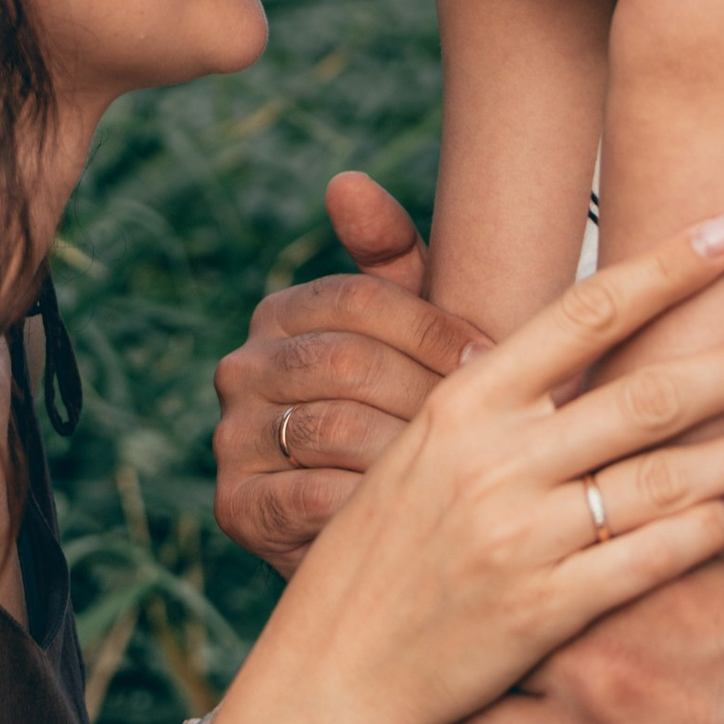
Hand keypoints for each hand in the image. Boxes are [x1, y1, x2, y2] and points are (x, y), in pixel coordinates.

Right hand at [214, 173, 485, 574]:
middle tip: (492, 423)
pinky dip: (374, 506)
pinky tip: (423, 516)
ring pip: (331, 427)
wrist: (385, 542)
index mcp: (280, 313)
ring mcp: (229, 438)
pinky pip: (311, 496)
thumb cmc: (411, 415)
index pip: (356, 299)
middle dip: (426, 392)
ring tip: (469, 469)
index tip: (494, 359)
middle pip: (344, 361)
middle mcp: (240, 368)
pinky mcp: (234, 506)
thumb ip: (395, 259)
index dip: (432, 328)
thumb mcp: (413, 336)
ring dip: (408, 450)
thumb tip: (345, 181)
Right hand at [265, 221, 723, 723]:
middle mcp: (496, 459)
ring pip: (662, 478)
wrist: (336, 668)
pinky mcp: (546, 610)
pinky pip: (647, 560)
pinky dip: (705, 530)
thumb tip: (570, 333)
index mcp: (463, 402)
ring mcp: (522, 536)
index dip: (668, 267)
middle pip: (647, 393)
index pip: (585, 313)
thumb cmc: (379, 549)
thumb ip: (493, 392)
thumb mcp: (414, 448)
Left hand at [432, 557, 723, 723]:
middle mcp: (603, 664)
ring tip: (473, 706)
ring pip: (469, 722)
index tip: (507, 555)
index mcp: (646, 584)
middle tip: (480, 636)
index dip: (518, 552)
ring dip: (470, 712)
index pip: (538, 546)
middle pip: (487, 631)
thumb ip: (710, 548)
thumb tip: (693, 504)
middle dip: (482, 633)